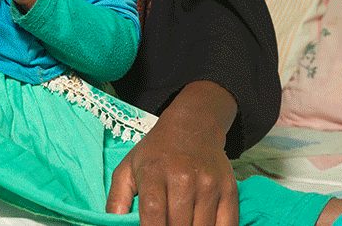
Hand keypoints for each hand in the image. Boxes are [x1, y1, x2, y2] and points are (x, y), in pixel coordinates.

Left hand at [107, 82, 239, 225]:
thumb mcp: (128, 168)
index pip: (153, 213)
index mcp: (154, 172)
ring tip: (179, 225)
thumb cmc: (155, 153)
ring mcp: (209, 185)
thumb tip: (111, 225)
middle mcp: (183, 177)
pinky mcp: (230, 191)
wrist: (192, 127)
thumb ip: (117, 200)